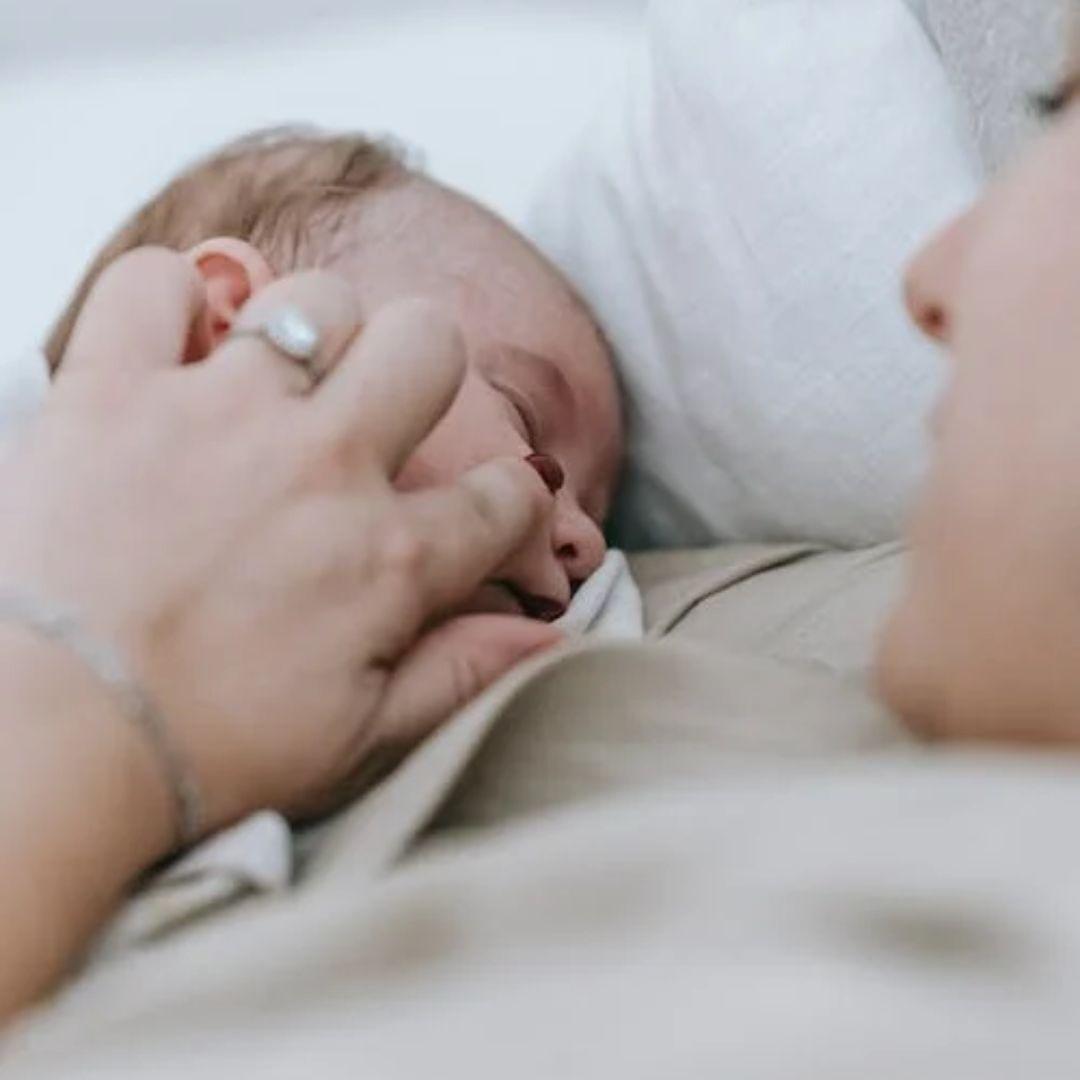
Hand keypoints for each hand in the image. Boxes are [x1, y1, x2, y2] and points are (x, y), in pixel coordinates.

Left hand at [0, 248, 558, 837]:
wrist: (43, 746)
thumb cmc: (203, 752)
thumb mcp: (360, 735)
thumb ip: (466, 672)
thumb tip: (556, 638)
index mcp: (389, 558)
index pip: (507, 494)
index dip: (511, 503)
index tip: (484, 517)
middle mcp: (324, 465)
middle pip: (428, 342)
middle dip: (422, 369)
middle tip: (377, 416)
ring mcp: (221, 416)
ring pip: (319, 298)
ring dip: (313, 335)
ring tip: (276, 387)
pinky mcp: (115, 390)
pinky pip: (156, 283)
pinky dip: (166, 302)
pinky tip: (171, 353)